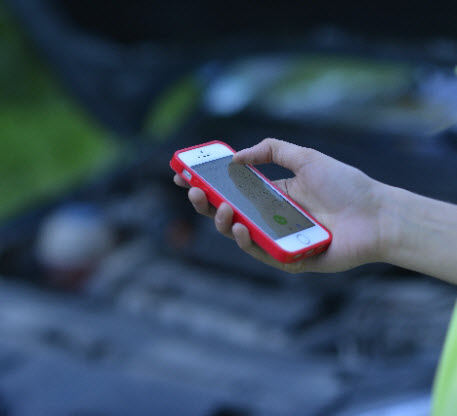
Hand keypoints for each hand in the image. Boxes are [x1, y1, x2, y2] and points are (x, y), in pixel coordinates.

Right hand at [174, 138, 386, 272]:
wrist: (378, 214)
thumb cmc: (346, 186)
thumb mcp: (306, 157)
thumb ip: (272, 150)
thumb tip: (237, 157)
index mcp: (271, 194)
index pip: (231, 189)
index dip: (207, 182)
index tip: (184, 173)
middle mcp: (269, 217)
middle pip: (227, 212)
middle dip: (205, 202)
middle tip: (193, 189)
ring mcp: (277, 238)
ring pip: (238, 234)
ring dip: (221, 221)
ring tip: (219, 207)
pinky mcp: (288, 258)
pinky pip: (260, 252)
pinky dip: (245, 241)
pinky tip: (238, 226)